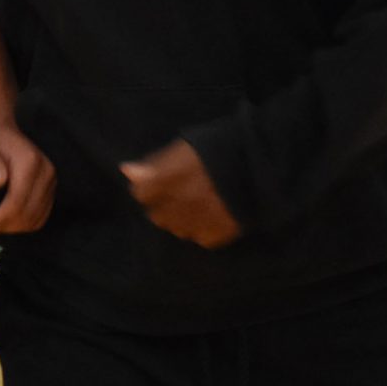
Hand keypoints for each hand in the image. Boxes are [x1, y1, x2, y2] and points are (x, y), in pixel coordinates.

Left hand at [0, 118, 54, 236]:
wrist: (3, 132)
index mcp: (30, 162)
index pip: (19, 200)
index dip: (1, 216)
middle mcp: (46, 172)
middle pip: (28, 214)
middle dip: (5, 223)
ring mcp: (51, 182)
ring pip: (35, 220)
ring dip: (12, 226)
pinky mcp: (50, 191)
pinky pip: (39, 218)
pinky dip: (21, 224)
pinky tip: (5, 216)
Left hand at [120, 139, 240, 246]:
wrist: (260, 162)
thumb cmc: (219, 147)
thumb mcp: (184, 148)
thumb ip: (154, 163)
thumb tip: (126, 171)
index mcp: (168, 178)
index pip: (141, 194)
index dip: (150, 188)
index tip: (161, 184)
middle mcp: (179, 203)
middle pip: (157, 217)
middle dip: (164, 207)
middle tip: (181, 195)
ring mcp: (198, 220)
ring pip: (177, 230)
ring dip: (183, 220)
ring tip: (198, 206)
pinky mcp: (218, 233)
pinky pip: (201, 238)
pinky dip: (204, 230)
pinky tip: (213, 215)